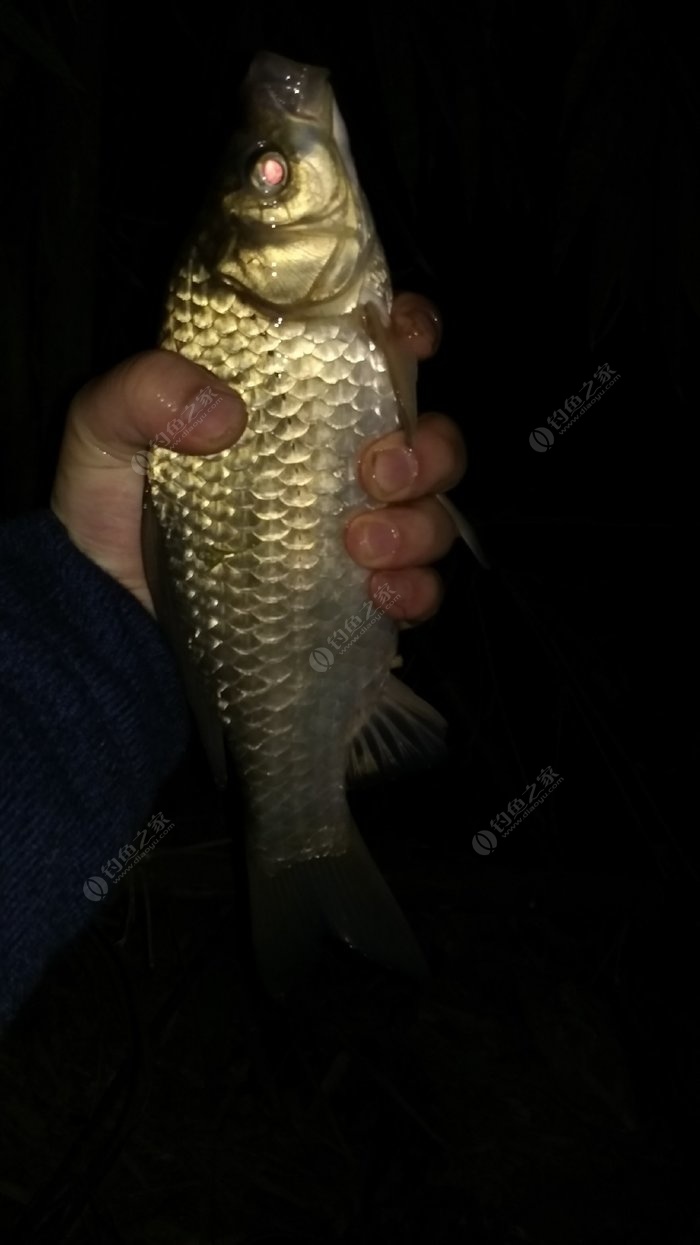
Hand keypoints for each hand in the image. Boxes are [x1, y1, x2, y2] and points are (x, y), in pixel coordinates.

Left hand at [51, 290, 464, 624]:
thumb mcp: (103, 430)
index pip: (375, 347)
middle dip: (427, 451)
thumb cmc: (107, 509)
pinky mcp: (353, 599)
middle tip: (377, 473)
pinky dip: (416, 592)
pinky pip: (420, 593)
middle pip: (428, 437)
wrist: (105, 614)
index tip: (405, 337)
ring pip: (434, 515)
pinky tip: (381, 596)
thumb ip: (143, 392)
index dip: (410, 331)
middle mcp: (335, 462)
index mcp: (292, 401)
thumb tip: (226, 412)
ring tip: (361, 544)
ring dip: (419, 526)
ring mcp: (352, 532)